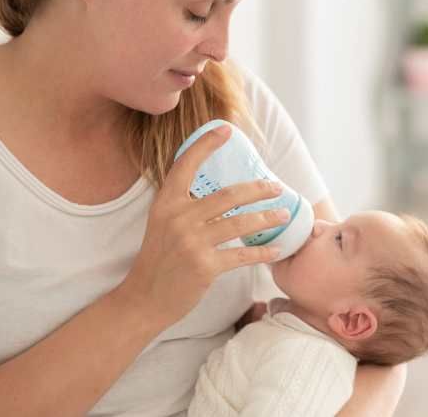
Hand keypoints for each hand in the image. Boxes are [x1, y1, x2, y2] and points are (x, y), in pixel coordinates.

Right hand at [113, 123, 291, 328]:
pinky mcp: (204, 266)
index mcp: (165, 203)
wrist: (143, 298)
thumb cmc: (159, 259)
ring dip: (267, 218)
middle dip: (258, 189)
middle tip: (277, 187)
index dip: (206, 144)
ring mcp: (191, 242)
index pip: (186, 165)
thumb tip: (219, 189)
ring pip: (240, 223)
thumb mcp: (162, 223)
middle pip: (228, 194)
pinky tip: (277, 249)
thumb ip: (184, 205)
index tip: (226, 129)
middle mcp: (178, 218)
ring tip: (283, 214)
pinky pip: (242, 253)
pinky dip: (263, 252)